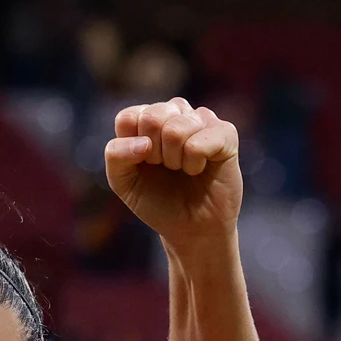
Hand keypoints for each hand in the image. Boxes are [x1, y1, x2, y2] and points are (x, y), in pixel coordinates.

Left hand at [105, 98, 242, 249]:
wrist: (191, 227)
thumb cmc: (156, 200)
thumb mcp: (123, 181)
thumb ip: (116, 156)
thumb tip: (144, 142)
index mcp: (146, 120)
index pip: (128, 117)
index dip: (131, 148)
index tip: (142, 164)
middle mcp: (175, 113)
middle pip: (152, 117)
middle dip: (153, 153)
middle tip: (165, 167)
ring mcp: (201, 120)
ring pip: (175, 129)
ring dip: (174, 160)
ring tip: (182, 168)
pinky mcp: (225, 132)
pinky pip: (198, 143)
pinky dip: (193, 164)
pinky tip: (199, 168)